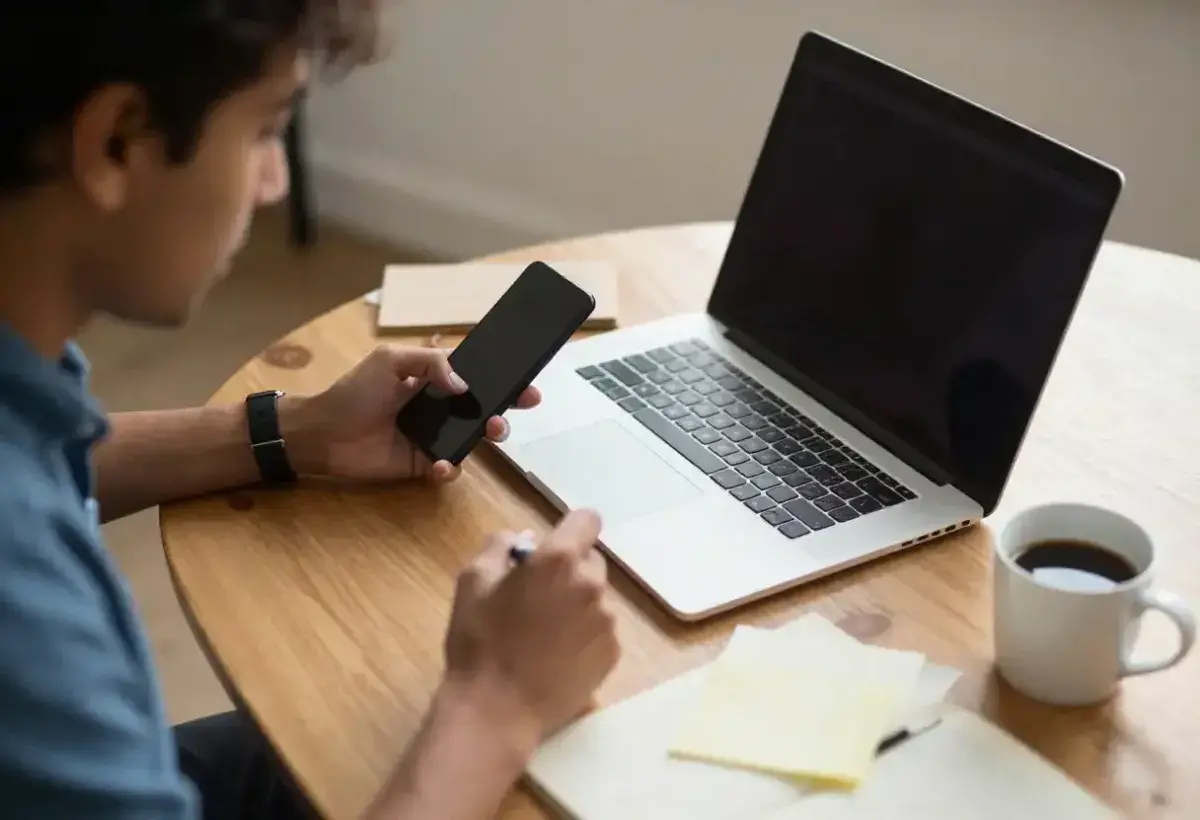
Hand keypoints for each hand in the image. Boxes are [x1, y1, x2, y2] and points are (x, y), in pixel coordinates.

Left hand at [285, 345, 541, 482]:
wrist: (322, 434)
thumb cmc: (354, 392)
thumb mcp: (390, 361)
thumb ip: (430, 363)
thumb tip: (463, 385)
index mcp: (432, 378)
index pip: (475, 376)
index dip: (502, 379)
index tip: (525, 384)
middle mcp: (438, 407)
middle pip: (482, 407)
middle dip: (505, 408)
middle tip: (517, 409)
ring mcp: (432, 436)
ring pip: (472, 438)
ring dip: (487, 435)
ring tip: (490, 433)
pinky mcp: (422, 464)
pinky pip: (448, 467)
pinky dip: (450, 468)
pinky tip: (440, 465)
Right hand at [442, 510, 619, 739]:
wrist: (496, 710)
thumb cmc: (479, 642)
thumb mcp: (473, 582)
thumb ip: (500, 546)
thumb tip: (523, 540)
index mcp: (558, 560)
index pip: (586, 520)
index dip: (571, 528)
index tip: (554, 546)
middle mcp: (592, 584)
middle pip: (591, 561)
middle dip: (570, 570)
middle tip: (539, 597)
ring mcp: (607, 621)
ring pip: (597, 598)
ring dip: (578, 605)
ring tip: (545, 634)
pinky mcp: (612, 653)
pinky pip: (602, 631)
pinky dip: (585, 636)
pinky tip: (557, 656)